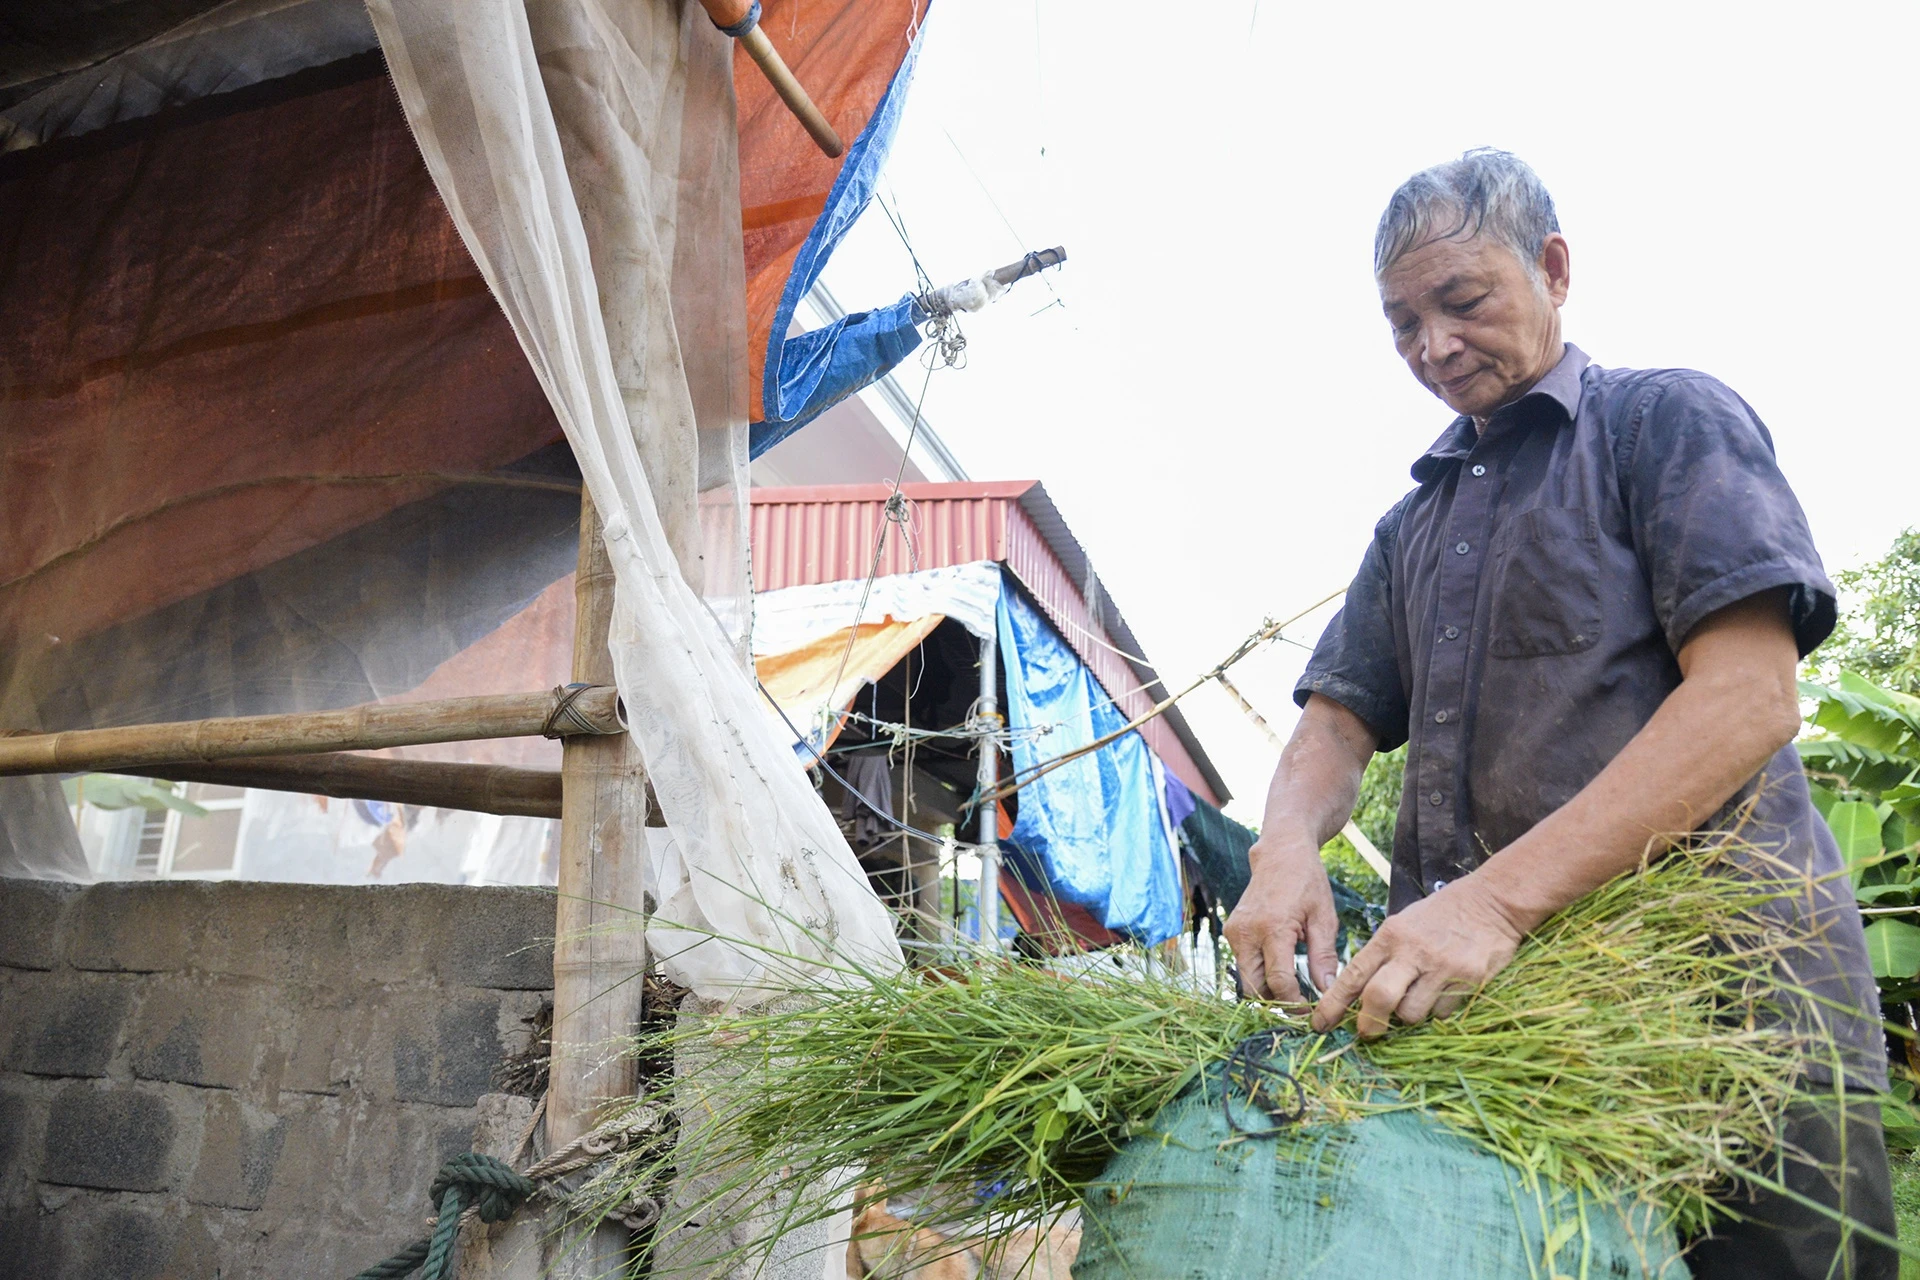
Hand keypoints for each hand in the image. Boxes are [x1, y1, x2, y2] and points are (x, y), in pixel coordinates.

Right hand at [1223, 828, 1339, 1002]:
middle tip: (1301, 1007)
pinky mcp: (1231, 932)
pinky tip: (1281, 971)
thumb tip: (1328, 992)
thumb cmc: (1307, 883)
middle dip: (1277, 1003)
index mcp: (1272, 928)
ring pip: (1246, 980)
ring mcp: (1234, 932)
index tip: (1311, 1013)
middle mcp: (1246, 932)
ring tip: (1294, 990)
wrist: (1280, 855)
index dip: (1295, 1003)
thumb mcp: (1324, 918)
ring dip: (1267, 990)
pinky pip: (1243, 965)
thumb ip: (1324, 957)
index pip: (1278, 981)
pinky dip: (1260, 975)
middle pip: (1254, 988)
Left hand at [1310, 875, 1523, 1037]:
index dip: (1332, 1005)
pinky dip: (1438, 1011)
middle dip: (1369, 1024)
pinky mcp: (1468, 980)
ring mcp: (1441, 967)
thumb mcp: (1403, 925)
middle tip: (1368, 1033)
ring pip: (1411, 1013)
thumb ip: (1383, 956)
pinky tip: (1445, 992)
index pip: (1353, 975)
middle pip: (1378, 999)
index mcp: (1389, 936)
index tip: (1320, 1024)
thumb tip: (1359, 995)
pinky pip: (1442, 1013)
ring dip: (1409, 1017)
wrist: (1491, 902)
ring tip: (1419, 998)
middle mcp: (1412, 951)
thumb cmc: (1440, 915)